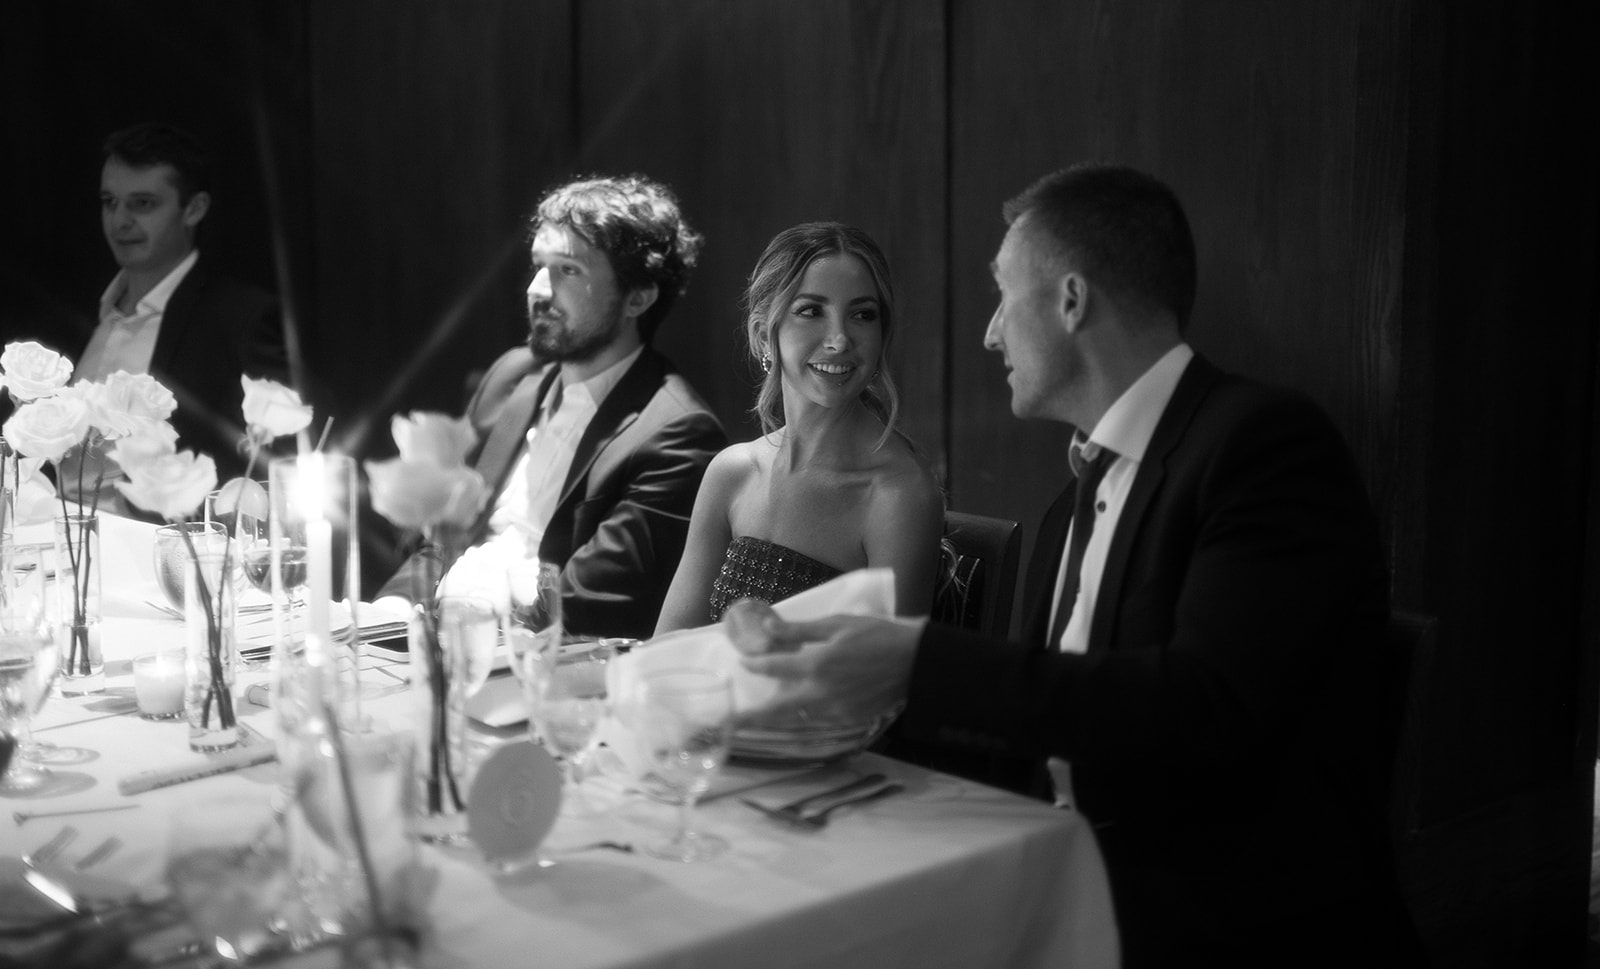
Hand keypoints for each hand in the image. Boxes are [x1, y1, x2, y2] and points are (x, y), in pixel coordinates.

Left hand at [737, 614, 924, 725]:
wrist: (916, 662)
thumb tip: (768, 628)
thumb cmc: (878, 635)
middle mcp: (821, 694)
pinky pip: (817, 720)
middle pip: (776, 710)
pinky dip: (802, 716)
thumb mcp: (838, 624)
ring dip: (776, 718)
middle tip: (730, 723)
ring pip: (796, 719)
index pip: (773, 668)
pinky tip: (797, 709)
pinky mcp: (849, 719)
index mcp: (817, 666)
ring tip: (757, 717)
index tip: (743, 661)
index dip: (755, 664)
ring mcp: (835, 711)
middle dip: (751, 718)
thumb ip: (800, 630)